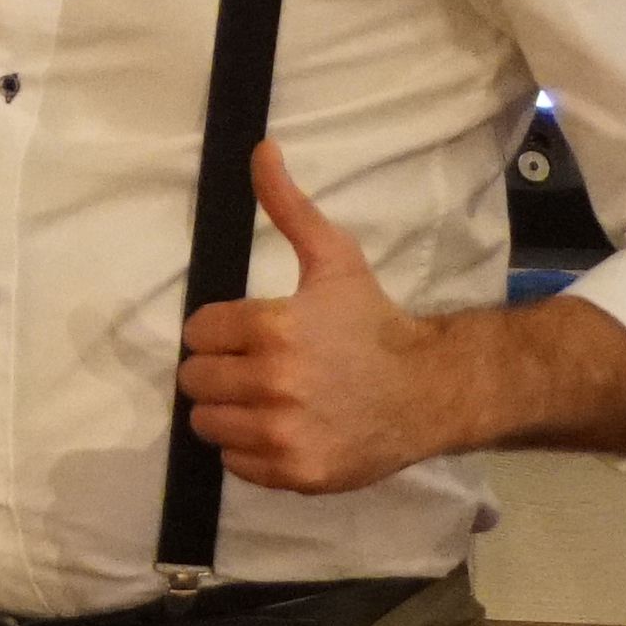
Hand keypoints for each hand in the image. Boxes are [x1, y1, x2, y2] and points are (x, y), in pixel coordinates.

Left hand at [177, 143, 455, 495]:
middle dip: (220, 371)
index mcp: (273, 329)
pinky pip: (236, 465)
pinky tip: (283, 429)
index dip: (219, 332)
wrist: (429, 391)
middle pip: (196, 380)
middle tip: (257, 367)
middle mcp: (274, 384)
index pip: (198, 333)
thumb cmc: (373, 323)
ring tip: (269, 399)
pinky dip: (250, 451)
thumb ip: (288, 207)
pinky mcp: (295, 474)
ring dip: (229, 412)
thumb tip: (260, 150)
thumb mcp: (335, 259)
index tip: (249, 334)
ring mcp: (284, 435)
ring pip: (208, 424)